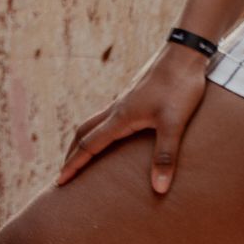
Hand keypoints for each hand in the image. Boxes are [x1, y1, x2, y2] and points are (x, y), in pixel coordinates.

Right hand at [57, 43, 208, 195]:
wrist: (185, 53)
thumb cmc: (179, 86)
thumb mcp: (174, 123)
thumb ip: (165, 156)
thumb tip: (158, 189)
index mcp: (121, 117)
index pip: (89, 145)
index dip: (74, 165)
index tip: (59, 182)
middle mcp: (117, 108)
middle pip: (84, 132)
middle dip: (72, 153)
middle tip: (64, 173)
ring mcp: (125, 100)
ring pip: (95, 122)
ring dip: (84, 140)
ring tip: (83, 157)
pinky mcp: (135, 96)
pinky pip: (109, 116)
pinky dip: (100, 130)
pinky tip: (114, 135)